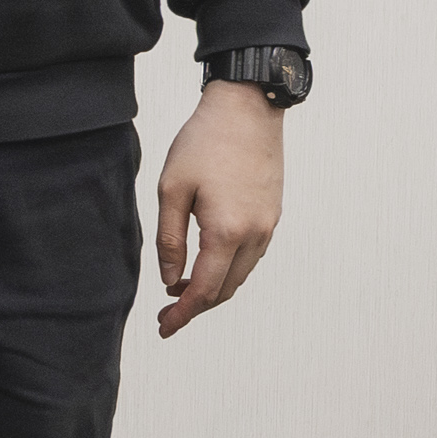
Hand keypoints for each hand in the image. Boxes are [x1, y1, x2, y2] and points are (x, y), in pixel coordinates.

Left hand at [154, 81, 283, 336]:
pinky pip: (250, 257)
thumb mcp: (171, 189)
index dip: (183, 313)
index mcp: (227, 231)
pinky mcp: (272, 215)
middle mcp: (255, 235)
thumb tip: (169, 278)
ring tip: (180, 290)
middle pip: (225, 289)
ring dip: (212, 289)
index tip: (164, 327)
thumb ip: (169, 239)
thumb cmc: (203, 144)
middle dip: (196, 306)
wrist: (247, 110)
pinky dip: (227, 269)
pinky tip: (204, 264)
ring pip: (240, 275)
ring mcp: (269, 226)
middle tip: (166, 313)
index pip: (205, 289)